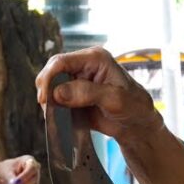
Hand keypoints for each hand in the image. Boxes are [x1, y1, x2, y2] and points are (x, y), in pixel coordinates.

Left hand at [0, 155, 40, 183]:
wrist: (4, 173)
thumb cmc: (5, 168)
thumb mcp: (5, 170)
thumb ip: (10, 177)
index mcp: (29, 161)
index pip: (32, 168)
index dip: (25, 176)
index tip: (15, 182)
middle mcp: (35, 169)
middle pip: (34, 178)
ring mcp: (36, 179)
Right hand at [35, 46, 161, 141]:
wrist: (138, 125)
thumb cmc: (134, 108)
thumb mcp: (115, 99)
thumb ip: (87, 93)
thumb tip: (57, 92)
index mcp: (95, 58)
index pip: (61, 61)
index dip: (48, 77)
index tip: (45, 98)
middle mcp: (84, 65)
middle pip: (52, 71)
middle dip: (46, 89)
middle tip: (47, 109)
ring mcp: (78, 80)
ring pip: (51, 85)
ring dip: (49, 99)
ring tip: (55, 115)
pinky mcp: (74, 95)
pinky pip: (56, 98)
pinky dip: (53, 107)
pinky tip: (58, 117)